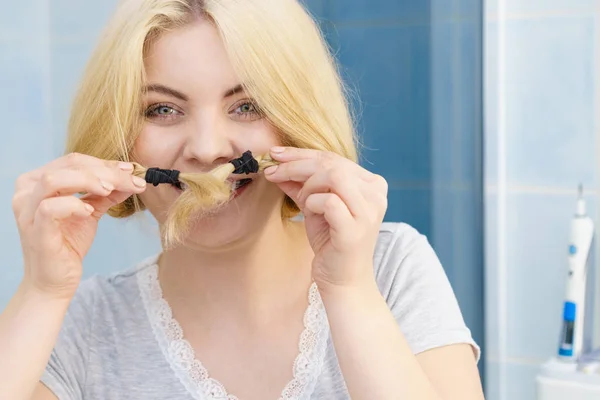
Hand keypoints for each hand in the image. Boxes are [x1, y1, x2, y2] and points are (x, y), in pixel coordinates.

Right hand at [12, 153, 146, 298]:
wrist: (55, 280)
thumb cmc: (68, 243)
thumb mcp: (90, 211)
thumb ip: (107, 193)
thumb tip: (132, 177)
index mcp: (38, 181)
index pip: (73, 161)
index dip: (105, 163)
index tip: (131, 170)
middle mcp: (27, 191)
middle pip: (68, 166)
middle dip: (105, 171)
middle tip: (131, 180)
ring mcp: (27, 210)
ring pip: (54, 180)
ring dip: (88, 181)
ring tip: (110, 190)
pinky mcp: (33, 229)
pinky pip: (49, 208)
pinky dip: (73, 204)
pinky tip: (89, 212)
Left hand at [264, 147, 387, 290]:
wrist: (342, 280)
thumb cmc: (331, 242)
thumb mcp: (315, 206)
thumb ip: (301, 184)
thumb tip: (276, 163)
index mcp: (371, 184)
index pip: (334, 157)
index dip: (302, 153)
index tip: (275, 154)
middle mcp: (375, 194)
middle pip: (332, 163)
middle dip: (296, 165)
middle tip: (272, 172)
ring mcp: (368, 211)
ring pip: (332, 176)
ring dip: (307, 185)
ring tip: (300, 200)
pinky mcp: (355, 229)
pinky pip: (328, 201)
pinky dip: (312, 203)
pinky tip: (309, 213)